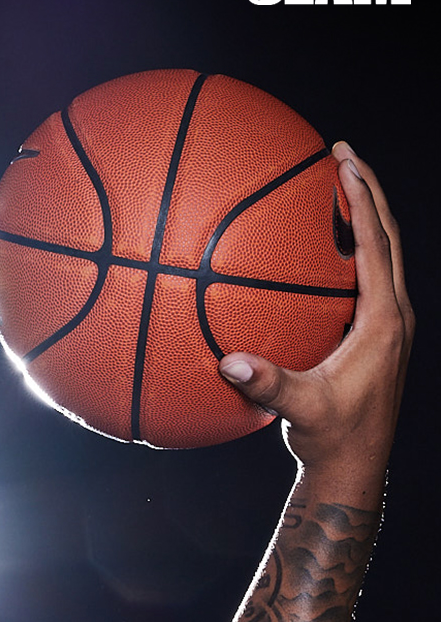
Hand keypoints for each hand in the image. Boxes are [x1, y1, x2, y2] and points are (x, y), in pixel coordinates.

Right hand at [218, 142, 412, 508]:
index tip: (342, 162)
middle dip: (367, 190)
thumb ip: (268, 384)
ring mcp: (389, 326)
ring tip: (338, 184)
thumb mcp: (300, 410)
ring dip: (364, 215)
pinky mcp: (377, 336)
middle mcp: (394, 317)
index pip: (375, 245)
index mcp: (384, 322)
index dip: (361, 199)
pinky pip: (368, 277)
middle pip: (388, 236)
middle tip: (340, 153)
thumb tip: (227, 362)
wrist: (356, 467)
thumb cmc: (332, 439)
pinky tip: (323, 246)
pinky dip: (352, 248)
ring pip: (384, 254)